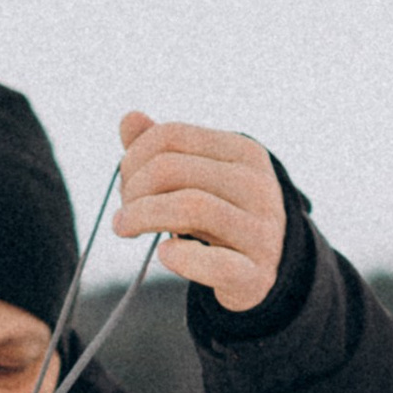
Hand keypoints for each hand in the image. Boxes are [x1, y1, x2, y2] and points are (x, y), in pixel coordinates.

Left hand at [113, 115, 286, 311]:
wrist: (270, 269)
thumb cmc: (222, 218)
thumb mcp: (198, 179)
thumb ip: (163, 150)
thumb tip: (129, 118)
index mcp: (243, 152)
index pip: (170, 135)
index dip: (133, 159)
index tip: (125, 185)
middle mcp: (257, 185)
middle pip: (171, 169)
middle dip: (132, 191)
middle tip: (123, 216)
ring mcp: (260, 230)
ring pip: (189, 207)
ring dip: (142, 217)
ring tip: (125, 229)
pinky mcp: (255, 273)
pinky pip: (214, 263)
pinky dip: (180, 258)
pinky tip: (165, 254)